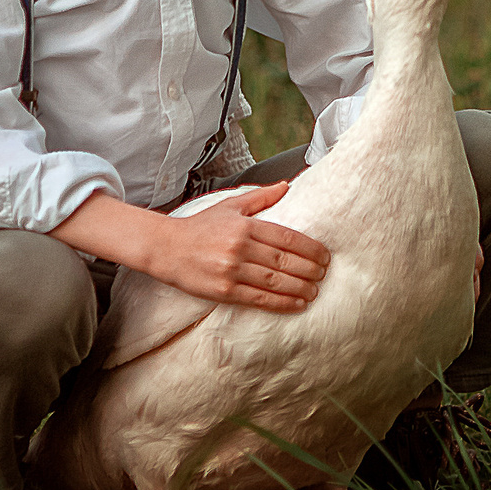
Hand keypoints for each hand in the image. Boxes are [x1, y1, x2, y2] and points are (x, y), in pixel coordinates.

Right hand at [139, 182, 328, 312]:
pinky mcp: (224, 291)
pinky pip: (259, 299)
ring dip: (300, 288)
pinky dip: (282, 303)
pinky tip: (297, 303)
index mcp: (244, 225)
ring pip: (275, 281)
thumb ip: (260, 197)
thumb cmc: (199, 227)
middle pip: (285, 261)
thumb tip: (286, 185)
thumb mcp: (229, 206)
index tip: (325, 255)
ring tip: (315, 291)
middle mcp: (240, 247)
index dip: (310, 248)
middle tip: (324, 274)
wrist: (166, 248)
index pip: (287, 237)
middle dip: (310, 269)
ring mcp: (232, 270)